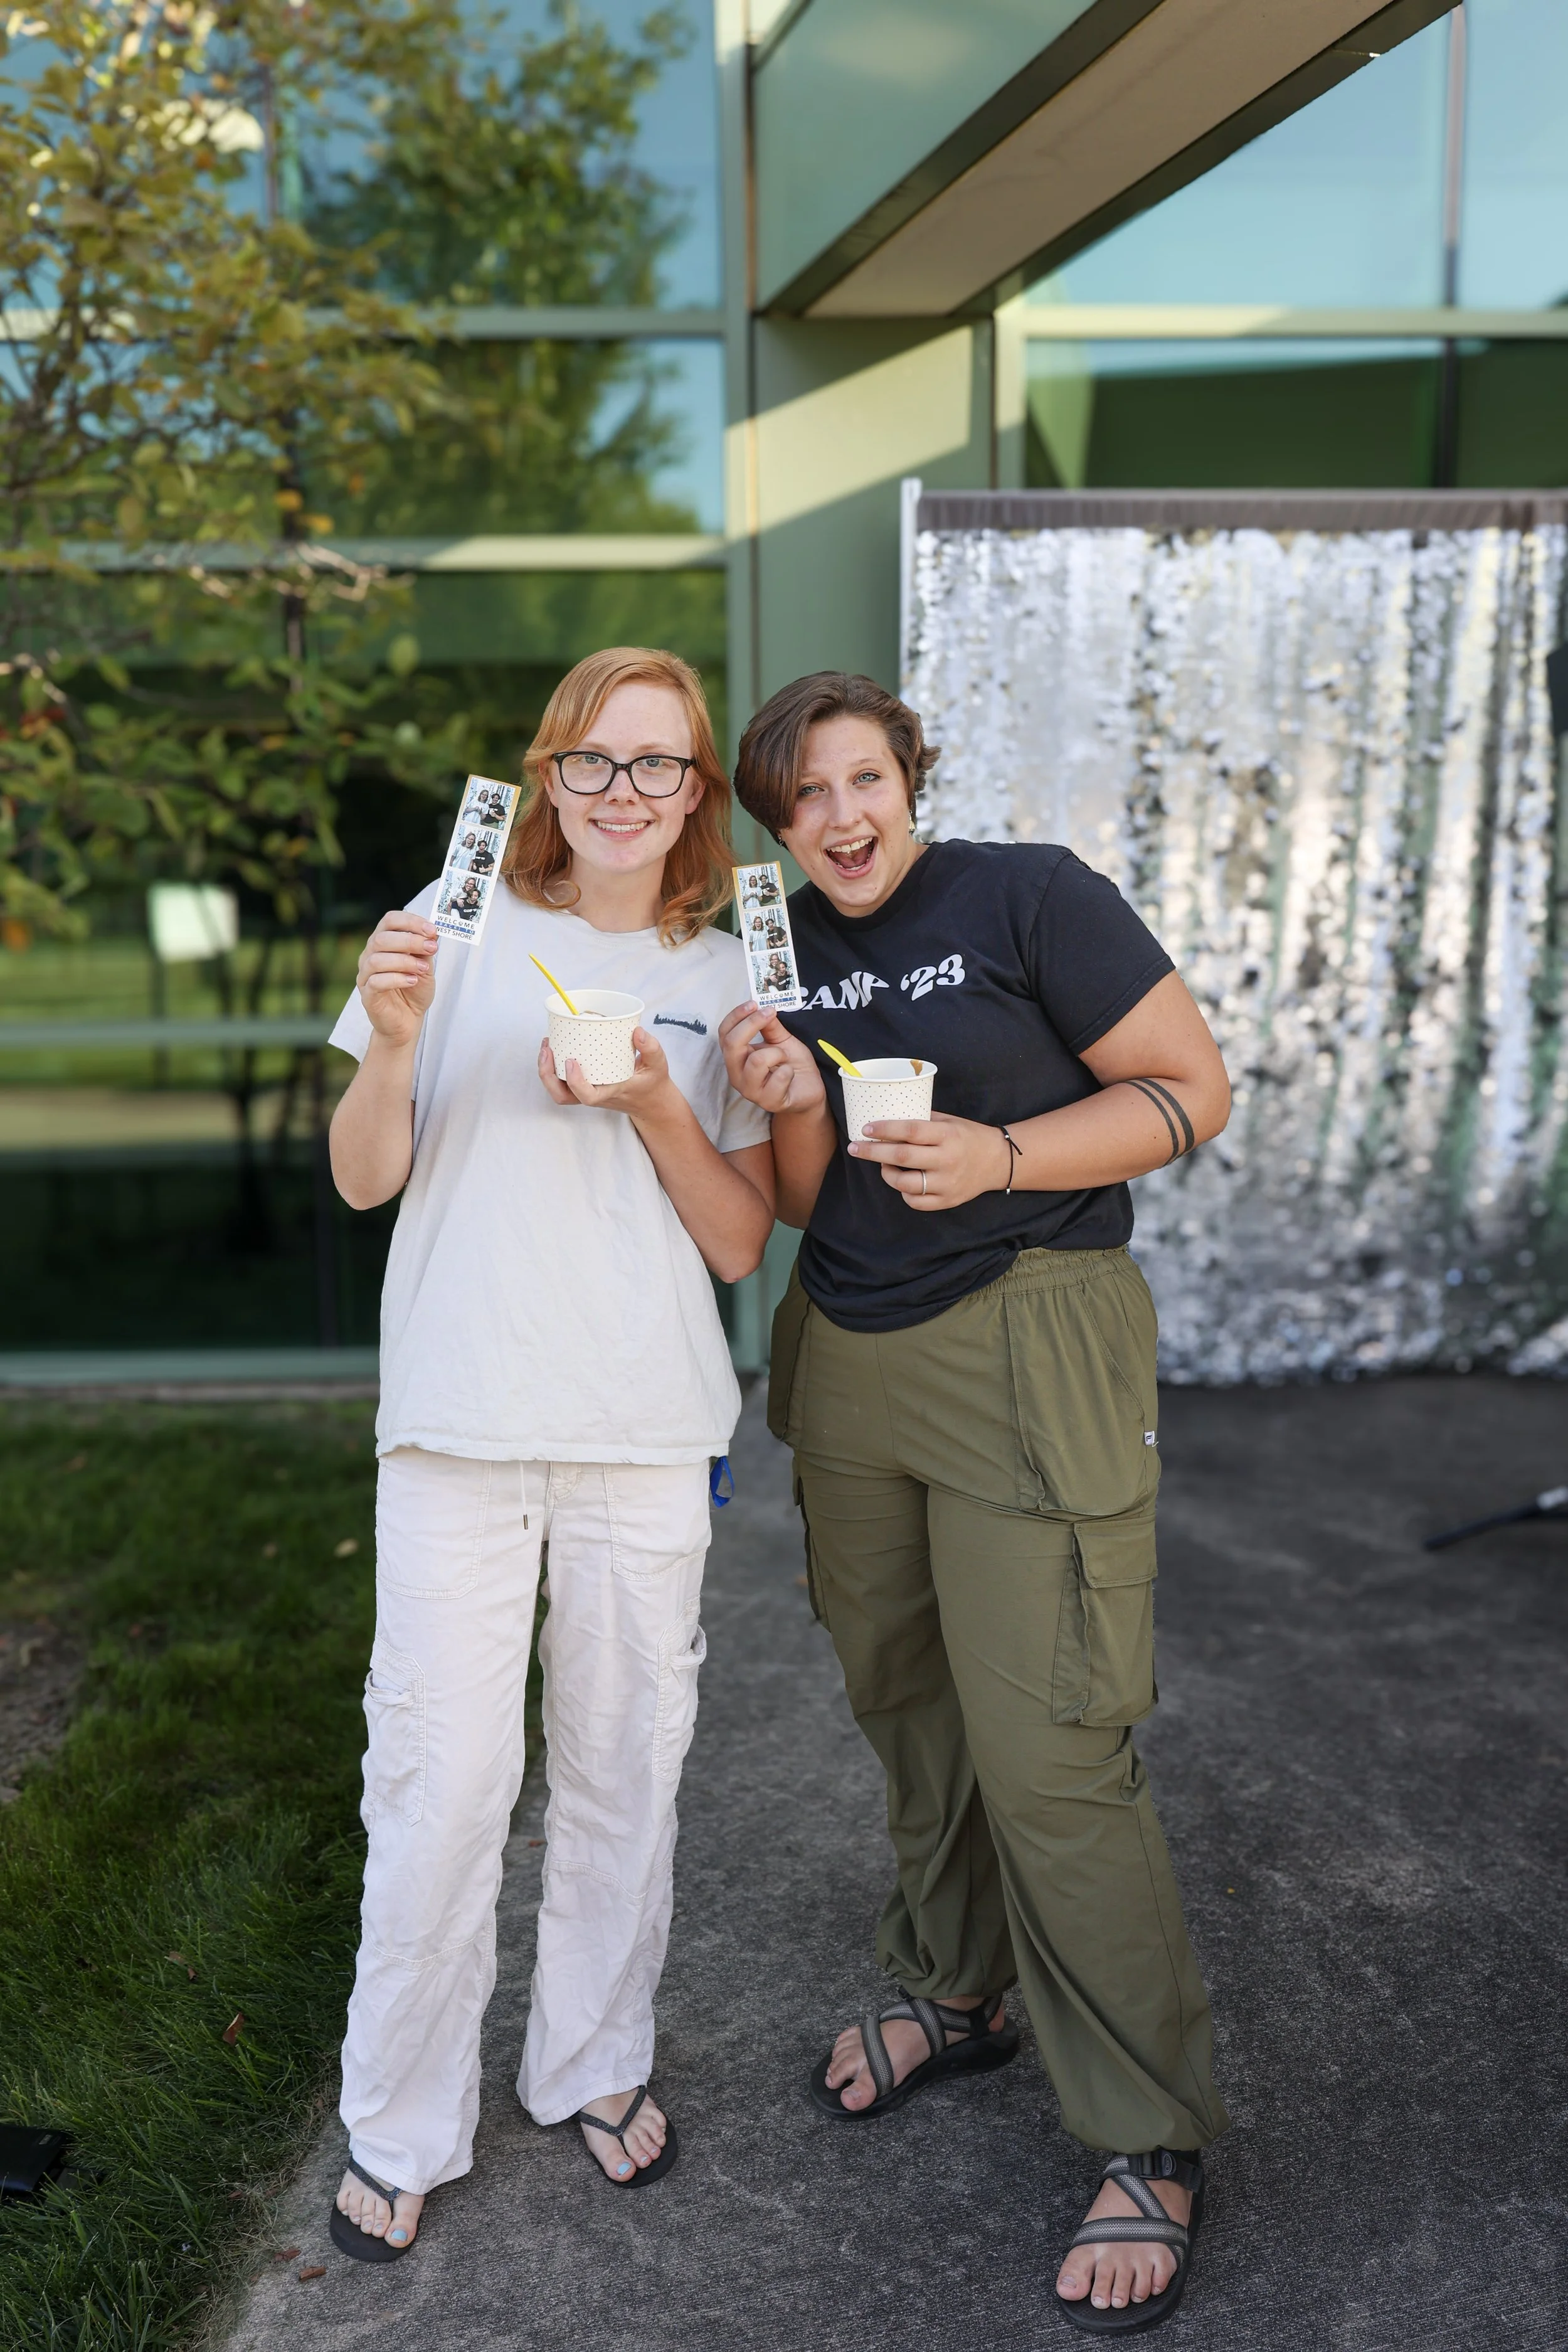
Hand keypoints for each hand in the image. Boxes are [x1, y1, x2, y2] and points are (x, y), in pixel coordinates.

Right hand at [357, 912, 436, 1047]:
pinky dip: (397, 979)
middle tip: (432, 947)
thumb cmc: (413, 991)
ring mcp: (365, 976)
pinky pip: (376, 982)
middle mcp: (369, 956)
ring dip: (404, 961)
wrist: (407, 1022)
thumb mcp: (425, 966)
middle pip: (381, 938)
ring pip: (376, 960)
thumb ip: (425, 950)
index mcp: (383, 943)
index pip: (389, 920)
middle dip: (410, 940)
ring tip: (424, 968)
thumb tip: (432, 933)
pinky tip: (412, 981)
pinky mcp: (367, 995)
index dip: (410, 921)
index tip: (431, 930)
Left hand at [537, 1026, 680, 1120]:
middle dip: (548, 1076)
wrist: (649, 1100)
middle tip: (547, 1049)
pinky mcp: (585, 1086)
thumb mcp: (658, 1064)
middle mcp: (596, 1095)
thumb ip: (651, 1048)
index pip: (588, 1096)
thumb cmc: (651, 1081)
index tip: (571, 1061)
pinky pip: (562, 1082)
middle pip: (563, 1096)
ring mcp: (588, 1092)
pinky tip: (554, 1048)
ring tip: (546, 1046)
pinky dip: (552, 1068)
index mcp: (612, 1092)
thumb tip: (637, 1032)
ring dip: (546, 1072)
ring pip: (558, 1091)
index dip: (575, 1081)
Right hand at [719, 1002, 826, 1115]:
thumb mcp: (781, 1039)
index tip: (754, 1003)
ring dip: (777, 1053)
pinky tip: (790, 1074)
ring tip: (784, 1058)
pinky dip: (789, 1071)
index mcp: (736, 1057)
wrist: (809, 1090)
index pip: (724, 1034)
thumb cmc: (791, 1063)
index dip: (736, 1016)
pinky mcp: (768, 1102)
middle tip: (770, 1014)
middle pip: (732, 1045)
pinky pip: (779, 1077)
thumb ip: (770, 1026)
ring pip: (757, 1061)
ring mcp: (751, 1090)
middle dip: (751, 1024)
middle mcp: (737, 1074)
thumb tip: (762, 1007)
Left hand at [850, 1114, 1012, 1210]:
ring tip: (882, 1164)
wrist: (998, 1161)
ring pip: (905, 1183)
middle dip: (873, 1151)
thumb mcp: (949, 1121)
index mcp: (948, 1135)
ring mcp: (948, 1183)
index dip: (885, 1129)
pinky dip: (903, 1192)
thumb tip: (887, 1115)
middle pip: (902, 1157)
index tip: (865, 1128)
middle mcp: (948, 1160)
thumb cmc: (968, 1136)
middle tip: (855, 1147)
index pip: (911, 1131)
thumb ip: (922, 1120)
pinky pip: (915, 1201)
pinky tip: (902, 1182)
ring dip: (886, 1173)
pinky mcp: (948, 1201)